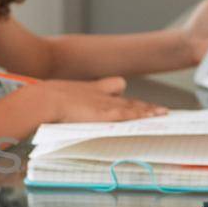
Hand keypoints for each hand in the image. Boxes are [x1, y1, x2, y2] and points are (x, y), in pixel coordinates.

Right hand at [26, 76, 165, 123]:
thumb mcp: (54, 99)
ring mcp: (105, 104)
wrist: (44, 101)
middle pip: (129, 99)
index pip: (114, 88)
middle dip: (144, 106)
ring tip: (164, 114)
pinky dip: (143, 115)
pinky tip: (154, 118)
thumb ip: (61, 104)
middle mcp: (101, 95)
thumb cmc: (44, 102)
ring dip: (149, 110)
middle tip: (160, 110)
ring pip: (134, 106)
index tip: (137, 101)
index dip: (125, 96)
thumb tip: (53, 110)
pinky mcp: (107, 114)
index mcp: (89, 89)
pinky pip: (130, 114)